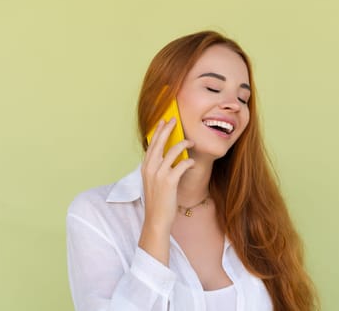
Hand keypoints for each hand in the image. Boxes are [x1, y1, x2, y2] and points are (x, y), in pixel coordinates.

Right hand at [139, 118, 193, 264]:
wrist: (156, 220)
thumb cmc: (158, 201)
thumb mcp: (153, 182)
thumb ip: (158, 168)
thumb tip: (168, 156)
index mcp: (145, 167)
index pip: (151, 144)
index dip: (158, 131)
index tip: (163, 121)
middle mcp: (150, 168)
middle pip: (159, 142)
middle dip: (168, 129)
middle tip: (175, 119)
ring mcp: (159, 174)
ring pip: (172, 151)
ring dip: (183, 144)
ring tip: (191, 142)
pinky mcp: (169, 181)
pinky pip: (182, 164)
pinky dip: (189, 162)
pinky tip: (193, 163)